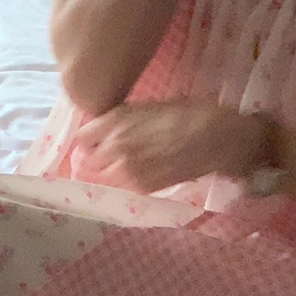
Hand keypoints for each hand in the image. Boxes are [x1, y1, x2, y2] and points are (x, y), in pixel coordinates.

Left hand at [72, 99, 264, 192]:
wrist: (214, 137)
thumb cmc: (187, 114)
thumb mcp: (148, 107)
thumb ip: (123, 120)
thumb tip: (108, 131)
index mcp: (115, 121)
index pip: (82, 137)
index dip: (89, 140)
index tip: (95, 142)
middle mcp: (114, 146)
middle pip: (88, 161)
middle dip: (95, 160)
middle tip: (109, 159)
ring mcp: (126, 171)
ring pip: (102, 179)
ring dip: (108, 175)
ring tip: (125, 170)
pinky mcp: (142, 189)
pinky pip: (123, 189)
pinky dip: (126, 185)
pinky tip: (141, 176)